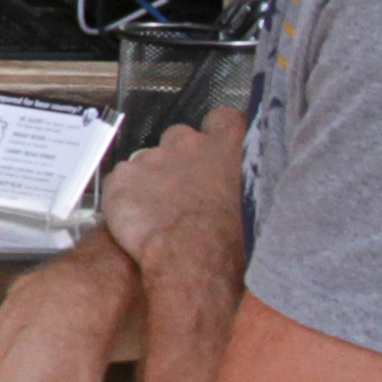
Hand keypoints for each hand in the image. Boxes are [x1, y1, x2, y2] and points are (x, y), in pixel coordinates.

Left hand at [99, 109, 249, 277]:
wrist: (195, 261)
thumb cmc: (234, 242)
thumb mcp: (259, 204)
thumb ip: (251, 181)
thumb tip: (250, 186)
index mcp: (230, 144)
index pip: (223, 121)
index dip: (216, 137)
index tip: (215, 153)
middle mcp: (191, 143)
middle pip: (181, 137)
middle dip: (181, 158)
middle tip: (185, 190)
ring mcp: (155, 157)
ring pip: (150, 160)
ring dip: (154, 179)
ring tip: (161, 211)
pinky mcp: (124, 177)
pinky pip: (123, 181)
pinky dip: (128, 196)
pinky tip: (140, 219)